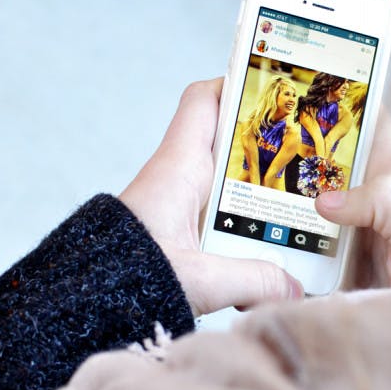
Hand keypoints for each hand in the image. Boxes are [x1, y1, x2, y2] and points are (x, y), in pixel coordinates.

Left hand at [120, 80, 303, 314]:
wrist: (82, 304)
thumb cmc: (123, 278)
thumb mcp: (197, 280)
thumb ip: (251, 280)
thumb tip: (293, 286)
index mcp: (179, 168)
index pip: (204, 102)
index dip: (237, 85)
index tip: (275, 87)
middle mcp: (180, 178)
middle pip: (231, 141)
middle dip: (271, 147)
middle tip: (308, 153)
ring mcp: (180, 204)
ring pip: (231, 181)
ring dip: (264, 193)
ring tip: (306, 204)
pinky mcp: (179, 231)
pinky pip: (222, 214)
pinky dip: (247, 225)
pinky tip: (272, 248)